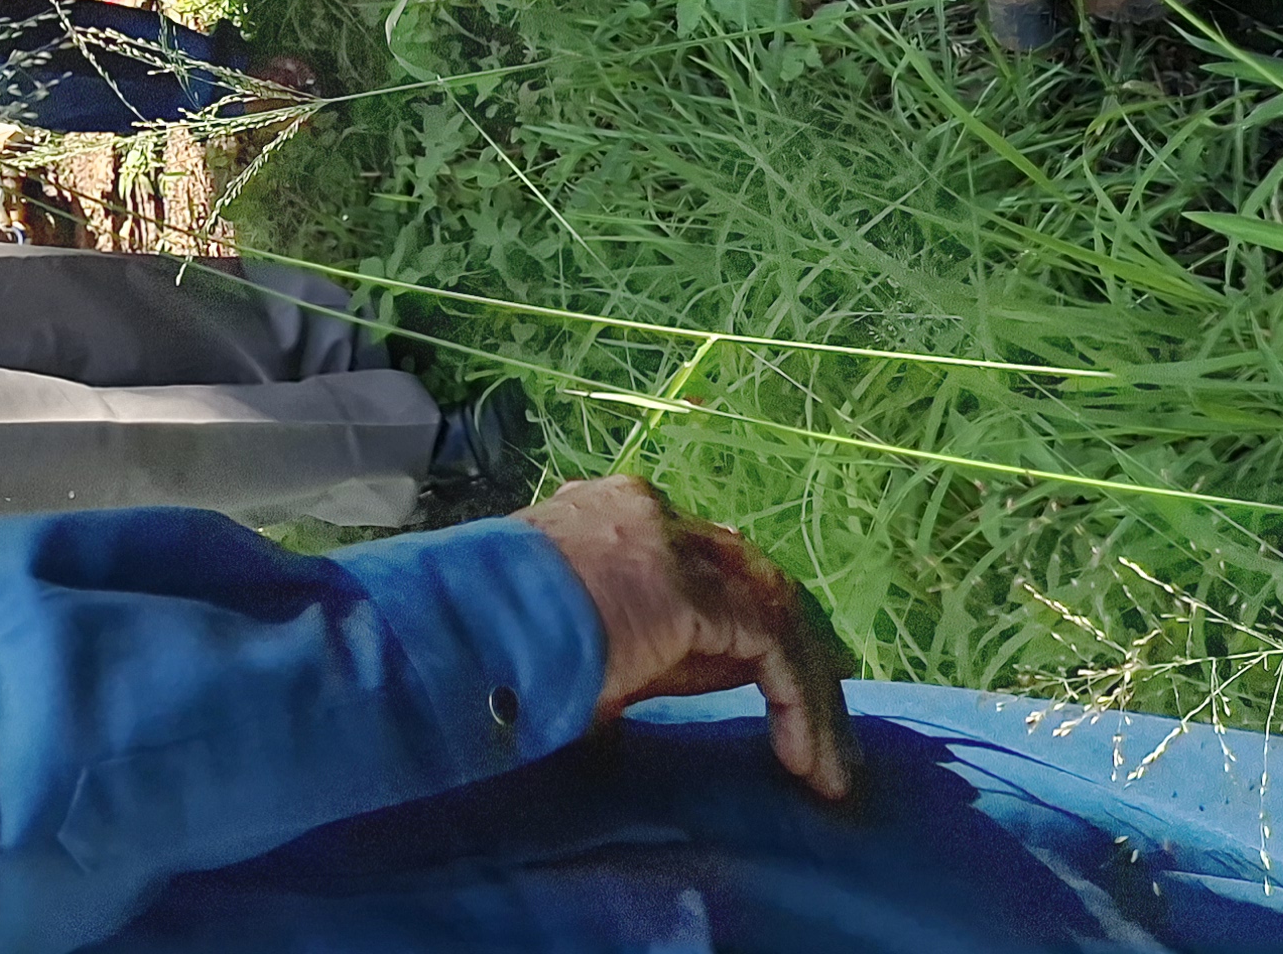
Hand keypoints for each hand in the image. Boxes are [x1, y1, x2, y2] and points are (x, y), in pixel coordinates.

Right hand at [518, 477, 857, 799]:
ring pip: (776, 611)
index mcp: (616, 519)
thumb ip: (639, 641)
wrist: (456, 631)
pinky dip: (799, 704)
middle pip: (756, 580)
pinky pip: (773, 644)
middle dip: (795, 660)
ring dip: (810, 693)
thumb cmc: (491, 645)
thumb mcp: (580, 640)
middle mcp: (650, 515)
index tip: (773, 698)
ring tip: (826, 767)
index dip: (751, 631)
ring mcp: (671, 543)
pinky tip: (803, 759)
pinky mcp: (689, 587)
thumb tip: (690, 677)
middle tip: (822, 732)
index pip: (711, 565)